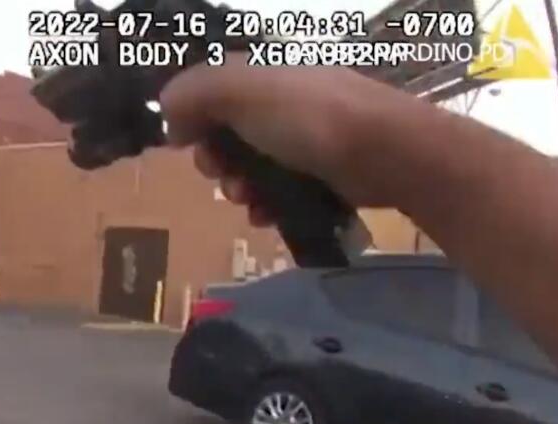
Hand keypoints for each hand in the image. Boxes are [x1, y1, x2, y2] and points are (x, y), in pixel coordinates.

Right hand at [158, 57, 431, 223]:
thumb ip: (197, 92)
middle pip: (230, 133)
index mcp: (267, 74)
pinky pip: (282, 191)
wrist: (390, 154)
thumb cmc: (311, 119)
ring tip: (247, 201)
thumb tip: (167, 110)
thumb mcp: (244, 92)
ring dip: (239, 188)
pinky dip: (268, 204)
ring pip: (254, 166)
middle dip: (216, 160)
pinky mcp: (326, 174)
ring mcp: (309, 139)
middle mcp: (286, 102)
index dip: (193, 116)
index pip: (215, 90)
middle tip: (220, 176)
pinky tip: (266, 216)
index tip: (184, 143)